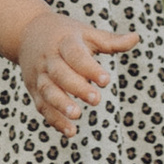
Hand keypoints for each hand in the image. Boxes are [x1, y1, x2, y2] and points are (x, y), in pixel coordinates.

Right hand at [16, 10, 138, 137]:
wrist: (27, 31)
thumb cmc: (66, 35)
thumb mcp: (86, 33)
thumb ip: (110, 41)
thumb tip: (136, 38)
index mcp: (65, 43)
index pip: (76, 55)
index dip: (90, 68)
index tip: (106, 81)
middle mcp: (49, 59)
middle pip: (60, 73)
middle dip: (76, 87)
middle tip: (96, 100)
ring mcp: (40, 75)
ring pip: (48, 90)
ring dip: (61, 104)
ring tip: (77, 115)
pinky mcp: (34, 89)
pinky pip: (43, 106)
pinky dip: (54, 120)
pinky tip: (70, 132)